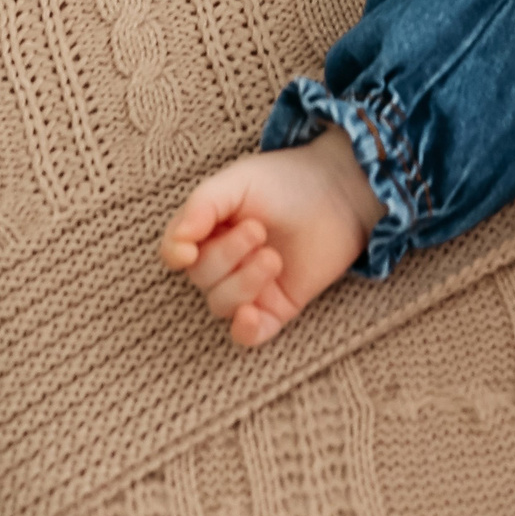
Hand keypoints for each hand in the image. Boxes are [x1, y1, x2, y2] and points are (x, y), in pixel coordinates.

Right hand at [160, 124, 378, 346]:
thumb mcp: (239, 181)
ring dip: (244, 282)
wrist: (339, 193)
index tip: (189, 250)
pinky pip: (249, 334)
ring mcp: (250, 287)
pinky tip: (250, 315)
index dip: (175, 254)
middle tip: (259, 229)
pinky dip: (244, 330)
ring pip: (221, 304)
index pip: (175, 252)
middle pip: (202, 277)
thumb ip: (203, 204)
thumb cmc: (286, 182)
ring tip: (273, 256)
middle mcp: (223, 261)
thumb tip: (178, 242)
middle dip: (227, 255)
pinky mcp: (276, 307)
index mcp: (207, 229)